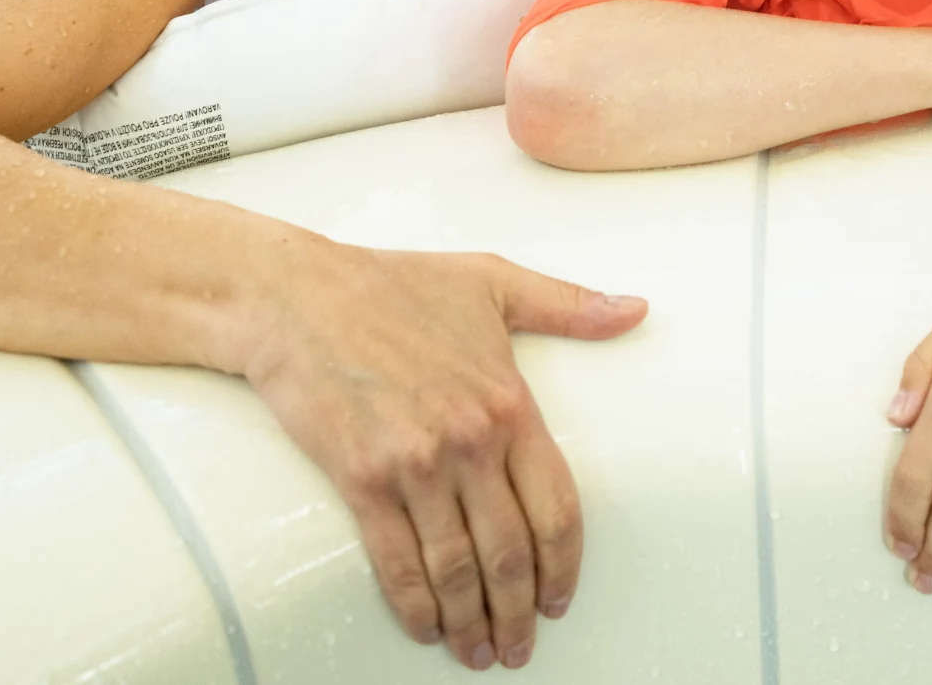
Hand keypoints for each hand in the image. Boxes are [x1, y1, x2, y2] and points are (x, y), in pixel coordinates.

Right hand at [240, 241, 645, 670]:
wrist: (298, 297)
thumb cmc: (390, 284)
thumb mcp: (492, 283)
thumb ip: (569, 305)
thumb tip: (633, 310)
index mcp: (510, 402)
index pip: (557, 506)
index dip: (563, 564)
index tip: (560, 595)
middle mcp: (470, 441)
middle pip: (511, 552)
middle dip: (520, 609)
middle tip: (520, 644)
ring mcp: (416, 465)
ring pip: (457, 568)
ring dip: (471, 620)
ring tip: (477, 650)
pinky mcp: (363, 480)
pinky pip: (397, 562)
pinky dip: (415, 606)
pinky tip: (425, 627)